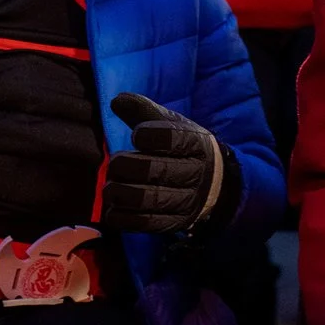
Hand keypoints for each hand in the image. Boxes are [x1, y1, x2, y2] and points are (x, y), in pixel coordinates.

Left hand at [101, 92, 231, 233]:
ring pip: (147, 199)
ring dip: (119, 192)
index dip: (150, 135)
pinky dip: (120, 216)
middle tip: (115, 163)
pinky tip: (113, 206)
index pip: (173, 138)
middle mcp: (195, 173)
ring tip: (110, 186)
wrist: (214, 186)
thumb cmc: (182, 150)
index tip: (137, 135)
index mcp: (197, 143)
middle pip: (155, 170)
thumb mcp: (171, 125)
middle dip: (125, 166)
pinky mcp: (172, 223)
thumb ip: (144, 111)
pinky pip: (142, 223)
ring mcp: (185, 201)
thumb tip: (116, 100)